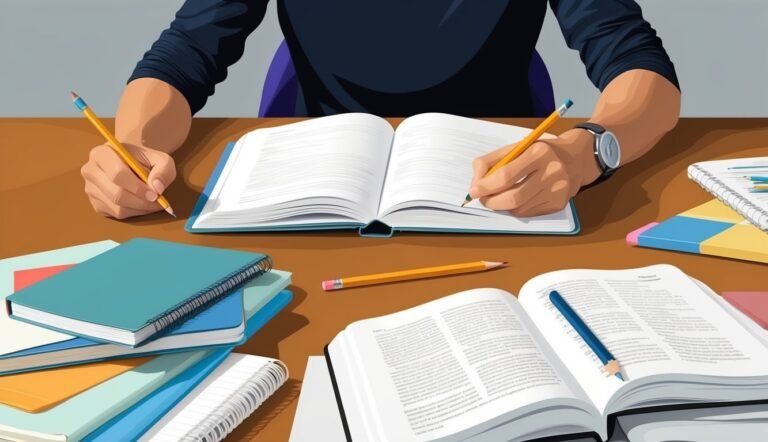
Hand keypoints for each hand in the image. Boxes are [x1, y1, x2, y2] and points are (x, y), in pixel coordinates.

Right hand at [80, 143, 175, 218]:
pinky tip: (141, 203)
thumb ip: (163, 169)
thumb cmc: (144, 159)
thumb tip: (157, 188)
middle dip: (141, 201)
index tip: (155, 194)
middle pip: (116, 194)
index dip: (138, 187)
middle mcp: (90, 171)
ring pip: (117, 208)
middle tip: (157, 201)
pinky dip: (133, 212)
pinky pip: (116, 215)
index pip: (117, 174)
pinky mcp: (95, 204)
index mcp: (102, 153)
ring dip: (139, 208)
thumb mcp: (159, 158)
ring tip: (152, 202)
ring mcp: (90, 189)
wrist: (131, 162)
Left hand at [469, 129, 600, 216]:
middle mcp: (551, 172)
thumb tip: (475, 185)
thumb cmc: (539, 152)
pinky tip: (516, 200)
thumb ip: (491, 162)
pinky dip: (516, 209)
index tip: (473, 191)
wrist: (575, 159)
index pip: (506, 176)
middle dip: (492, 202)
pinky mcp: (559, 204)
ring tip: (499, 198)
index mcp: (538, 153)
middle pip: (513, 197)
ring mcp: (557, 190)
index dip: (485, 186)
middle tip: (483, 199)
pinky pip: (528, 214)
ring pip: (519, 209)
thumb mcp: (516, 148)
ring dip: (502, 206)